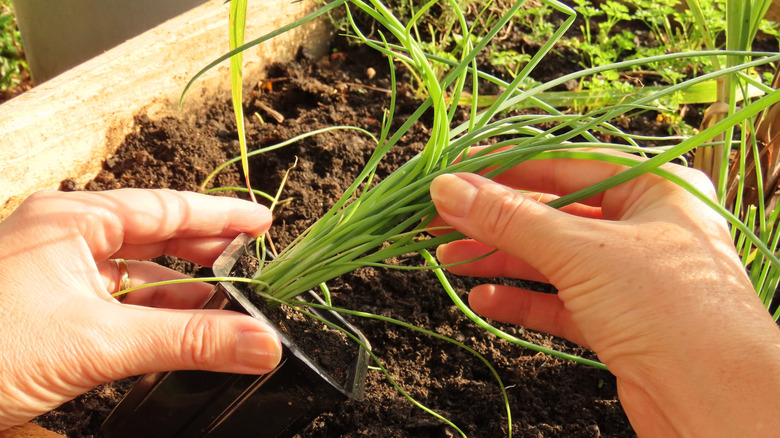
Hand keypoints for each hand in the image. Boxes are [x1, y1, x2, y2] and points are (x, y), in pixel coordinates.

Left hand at [0, 189, 281, 429]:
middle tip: (254, 269)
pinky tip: (181, 336)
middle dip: (205, 255)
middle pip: (154, 238)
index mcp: (71, 220)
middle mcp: (64, 238)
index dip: (220, 216)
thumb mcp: (97, 343)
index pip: (165, 207)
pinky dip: (152, 321)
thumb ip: (187, 342)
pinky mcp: (50, 314)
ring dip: (181, 297)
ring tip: (229, 312)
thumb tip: (260, 343)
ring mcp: (55, 276)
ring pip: (137, 277)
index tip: (263, 223)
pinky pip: (117, 309)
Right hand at [429, 151, 779, 436]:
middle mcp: (646, 227)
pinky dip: (522, 300)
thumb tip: (447, 189)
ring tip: (448, 260)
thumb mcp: (580, 251)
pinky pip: (560, 301)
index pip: (566, 165)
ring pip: (552, 260)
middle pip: (553, 215)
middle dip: (496, 222)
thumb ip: (510, 220)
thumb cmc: (670, 308)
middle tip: (441, 223)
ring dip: (500, 261)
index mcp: (655, 188)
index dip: (506, 170)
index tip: (457, 177)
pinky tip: (484, 299)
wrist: (719, 403)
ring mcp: (632, 277)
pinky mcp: (619, 321)